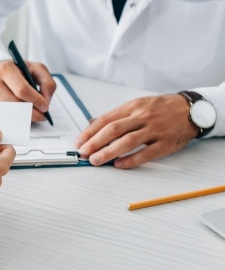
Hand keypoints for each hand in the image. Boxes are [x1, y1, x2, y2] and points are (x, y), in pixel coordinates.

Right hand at [0, 60, 55, 121]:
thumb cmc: (16, 70)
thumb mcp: (35, 68)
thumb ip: (46, 82)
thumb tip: (46, 101)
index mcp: (5, 69)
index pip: (22, 89)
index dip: (35, 100)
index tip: (45, 107)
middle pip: (15, 104)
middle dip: (32, 112)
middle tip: (42, 115)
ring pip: (9, 113)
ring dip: (23, 116)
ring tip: (31, 112)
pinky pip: (1, 117)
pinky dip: (12, 117)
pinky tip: (17, 111)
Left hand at [74, 94, 197, 168]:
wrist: (190, 109)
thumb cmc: (160, 108)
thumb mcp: (136, 105)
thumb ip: (115, 115)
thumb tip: (91, 123)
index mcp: (132, 107)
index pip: (105, 120)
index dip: (90, 132)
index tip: (79, 142)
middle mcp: (142, 117)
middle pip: (113, 130)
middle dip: (95, 142)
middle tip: (83, 153)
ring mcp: (154, 130)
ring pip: (128, 141)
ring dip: (109, 152)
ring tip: (96, 160)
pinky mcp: (166, 143)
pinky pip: (146, 153)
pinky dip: (131, 160)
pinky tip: (119, 165)